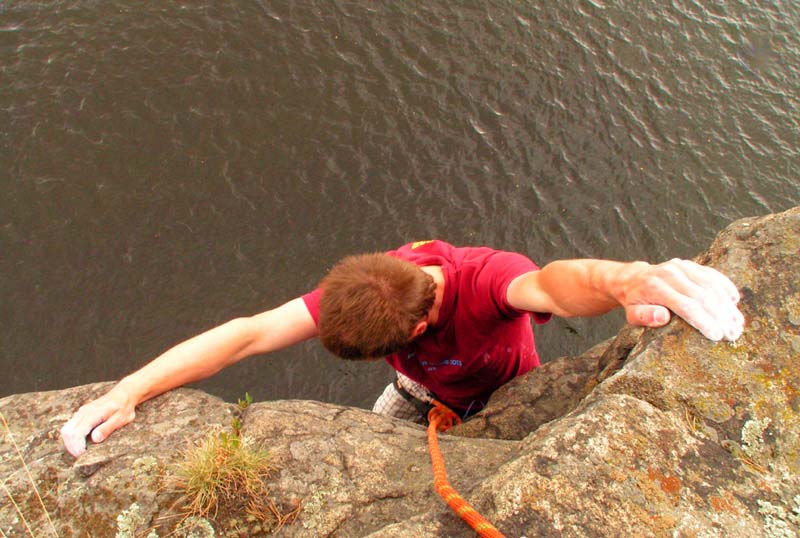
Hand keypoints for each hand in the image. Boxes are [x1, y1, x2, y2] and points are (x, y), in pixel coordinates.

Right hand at [60, 389, 136, 456]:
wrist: (124, 394)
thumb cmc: (124, 408)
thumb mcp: (120, 419)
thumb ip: (107, 428)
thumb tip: (95, 439)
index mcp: (93, 414)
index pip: (77, 433)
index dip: (78, 446)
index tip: (84, 454)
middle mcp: (84, 412)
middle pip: (68, 432)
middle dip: (71, 446)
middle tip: (81, 455)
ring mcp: (81, 412)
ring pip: (66, 429)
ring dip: (69, 442)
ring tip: (79, 450)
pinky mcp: (81, 413)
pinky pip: (69, 426)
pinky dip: (71, 436)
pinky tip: (80, 442)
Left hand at [621, 259, 743, 340]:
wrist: (634, 278)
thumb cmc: (635, 302)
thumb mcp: (632, 314)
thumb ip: (644, 316)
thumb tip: (663, 316)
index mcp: (655, 288)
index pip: (686, 306)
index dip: (704, 321)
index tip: (717, 336)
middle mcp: (670, 274)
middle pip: (702, 296)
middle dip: (720, 317)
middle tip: (733, 334)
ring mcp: (681, 267)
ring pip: (711, 285)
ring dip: (726, 305)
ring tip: (738, 323)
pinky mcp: (690, 264)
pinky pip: (712, 274)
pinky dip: (725, 287)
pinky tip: (734, 301)